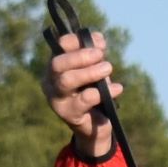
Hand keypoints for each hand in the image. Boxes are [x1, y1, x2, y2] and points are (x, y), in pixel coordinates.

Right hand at [44, 25, 118, 158]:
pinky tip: (117, 88)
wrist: (95, 125)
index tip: (99, 44)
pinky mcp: (68, 114)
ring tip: (108, 68)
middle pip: (58, 63)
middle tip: (101, 56)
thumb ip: (96, 53)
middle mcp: (50, 81)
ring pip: (66, 80)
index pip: (60, 46)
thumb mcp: (95, 69)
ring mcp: (56, 99)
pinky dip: (104, 92)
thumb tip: (98, 40)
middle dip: (81, 56)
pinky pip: (84, 99)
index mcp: (56, 66)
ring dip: (90, 72)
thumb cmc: (94, 92)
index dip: (78, 41)